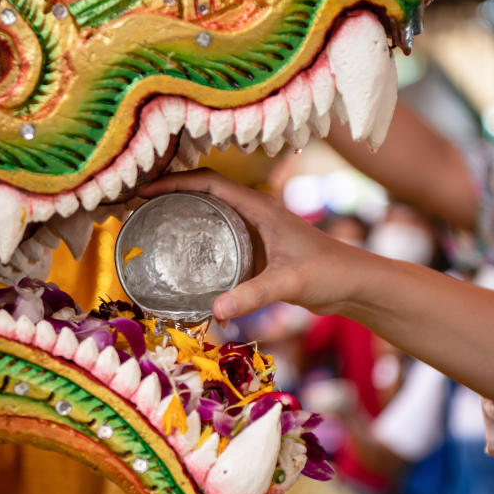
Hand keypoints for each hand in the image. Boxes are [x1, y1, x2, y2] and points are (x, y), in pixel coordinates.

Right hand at [139, 169, 363, 322]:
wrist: (355, 284)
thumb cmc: (329, 273)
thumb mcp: (288, 282)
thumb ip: (253, 295)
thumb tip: (214, 311)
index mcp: (260, 207)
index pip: (210, 183)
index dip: (175, 182)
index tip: (144, 191)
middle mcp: (256, 212)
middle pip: (205, 191)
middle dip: (170, 193)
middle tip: (137, 206)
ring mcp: (257, 229)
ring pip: (211, 211)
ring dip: (182, 212)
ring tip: (150, 223)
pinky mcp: (259, 248)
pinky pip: (220, 233)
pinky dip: (198, 235)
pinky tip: (182, 255)